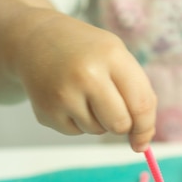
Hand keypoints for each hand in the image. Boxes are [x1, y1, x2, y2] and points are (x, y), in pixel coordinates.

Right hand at [14, 14, 156, 151]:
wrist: (35, 39)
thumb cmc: (86, 52)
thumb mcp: (117, 56)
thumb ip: (137, 94)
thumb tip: (142, 142)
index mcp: (111, 56)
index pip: (141, 104)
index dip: (146, 128)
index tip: (143, 140)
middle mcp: (87, 75)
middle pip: (120, 125)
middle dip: (122, 125)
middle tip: (113, 108)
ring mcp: (63, 94)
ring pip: (97, 130)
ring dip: (97, 120)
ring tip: (83, 93)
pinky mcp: (46, 111)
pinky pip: (75, 132)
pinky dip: (76, 121)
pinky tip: (67, 98)